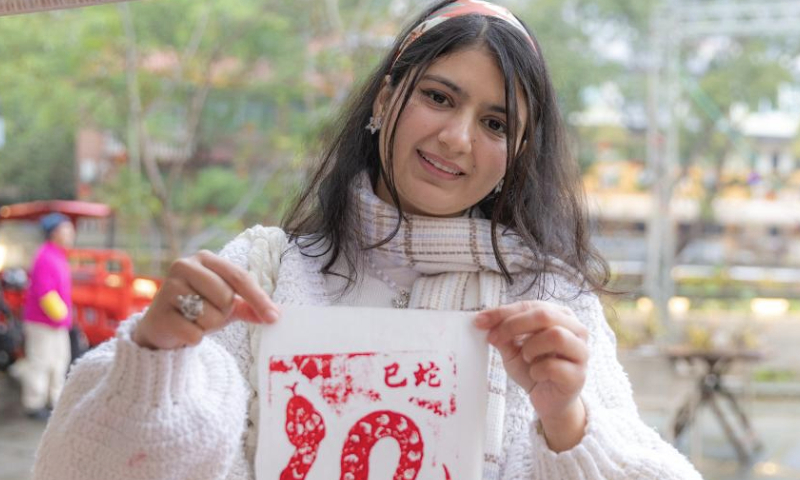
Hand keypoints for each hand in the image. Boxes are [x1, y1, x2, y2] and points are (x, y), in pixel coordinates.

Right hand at [133, 250, 279, 349]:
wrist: (161, 328)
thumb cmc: (198, 310)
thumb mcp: (225, 304)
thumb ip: (249, 305)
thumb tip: (276, 314)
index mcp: (204, 258)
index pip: (239, 277)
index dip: (258, 298)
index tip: (274, 317)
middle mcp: (184, 266)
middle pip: (225, 297)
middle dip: (223, 312)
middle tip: (208, 312)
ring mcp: (168, 288)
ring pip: (210, 316)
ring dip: (208, 326)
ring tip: (194, 320)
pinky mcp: (159, 313)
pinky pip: (194, 333)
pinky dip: (194, 338)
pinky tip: (183, 330)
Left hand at [475, 300, 588, 450]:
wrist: (548, 400)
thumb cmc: (535, 368)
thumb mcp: (513, 348)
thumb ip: (503, 333)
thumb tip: (483, 320)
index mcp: (560, 315)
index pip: (530, 305)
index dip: (503, 312)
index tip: (480, 321)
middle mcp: (576, 329)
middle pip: (545, 315)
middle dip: (514, 325)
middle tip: (494, 338)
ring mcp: (581, 352)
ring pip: (556, 336)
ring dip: (531, 347)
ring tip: (526, 358)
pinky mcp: (578, 375)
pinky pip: (554, 366)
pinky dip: (537, 370)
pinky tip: (537, 374)